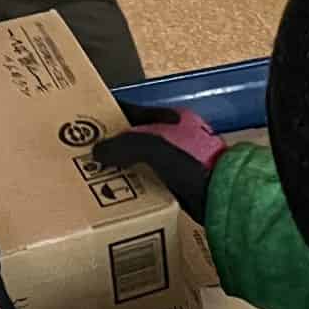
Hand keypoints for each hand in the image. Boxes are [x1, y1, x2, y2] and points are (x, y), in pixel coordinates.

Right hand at [93, 108, 223, 222]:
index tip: (84, 120)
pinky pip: (151, 179)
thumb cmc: (194, 164)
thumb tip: (97, 151)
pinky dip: (135, 183)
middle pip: (135, 136)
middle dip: (112, 143)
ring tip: (95, 173)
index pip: (132, 111)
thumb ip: (124, 145)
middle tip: (85, 151)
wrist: (225, 197)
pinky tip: (119, 192)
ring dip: (122, 165)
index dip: (109, 114)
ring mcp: (180, 161)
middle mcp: (177, 136)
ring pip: (142, 159)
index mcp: (172, 118)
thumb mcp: (154, 147)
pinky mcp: (181, 184)